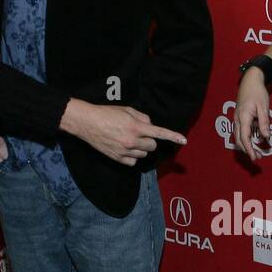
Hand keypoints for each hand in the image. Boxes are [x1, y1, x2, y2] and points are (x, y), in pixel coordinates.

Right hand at [60, 100, 185, 165]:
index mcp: (136, 126)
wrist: (87, 123)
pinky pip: (134, 161)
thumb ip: (142, 117)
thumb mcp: (127, 110)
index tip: (184, 140)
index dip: (173, 136)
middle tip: (139, 134)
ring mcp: (125, 151)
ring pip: (144, 153)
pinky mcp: (118, 159)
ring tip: (128, 139)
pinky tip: (124, 148)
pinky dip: (132, 156)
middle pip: (153, 145)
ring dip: (141, 148)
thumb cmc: (107, 113)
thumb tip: (150, 126)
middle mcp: (132, 140)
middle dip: (149, 140)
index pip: (159, 132)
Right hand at [233, 68, 271, 159]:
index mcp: (243, 117)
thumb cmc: (257, 92)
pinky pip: (239, 131)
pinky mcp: (239, 117)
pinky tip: (252, 141)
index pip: (244, 137)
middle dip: (248, 150)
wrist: (250, 80)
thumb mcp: (264, 107)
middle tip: (258, 157)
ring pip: (238, 136)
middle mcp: (237, 119)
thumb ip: (264, 122)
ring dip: (246, 145)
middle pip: (239, 139)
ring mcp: (237, 118)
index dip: (249, 149)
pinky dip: (245, 139)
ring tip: (256, 152)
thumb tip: (266, 137)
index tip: (254, 157)